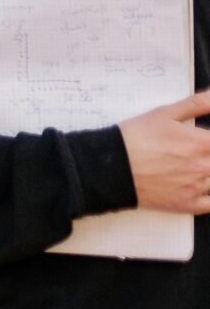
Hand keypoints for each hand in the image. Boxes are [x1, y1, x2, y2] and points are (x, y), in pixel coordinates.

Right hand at [120, 89, 209, 213]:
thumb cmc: (135, 138)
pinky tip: (203, 188)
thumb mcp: (164, 113)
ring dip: (208, 173)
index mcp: (203, 143)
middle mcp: (205, 166)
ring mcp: (196, 188)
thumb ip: (197, 104)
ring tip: (191, 167)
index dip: (208, 140)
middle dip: (207, 155)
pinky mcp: (186, 204)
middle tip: (190, 154)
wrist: (110, 167)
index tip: (202, 142)